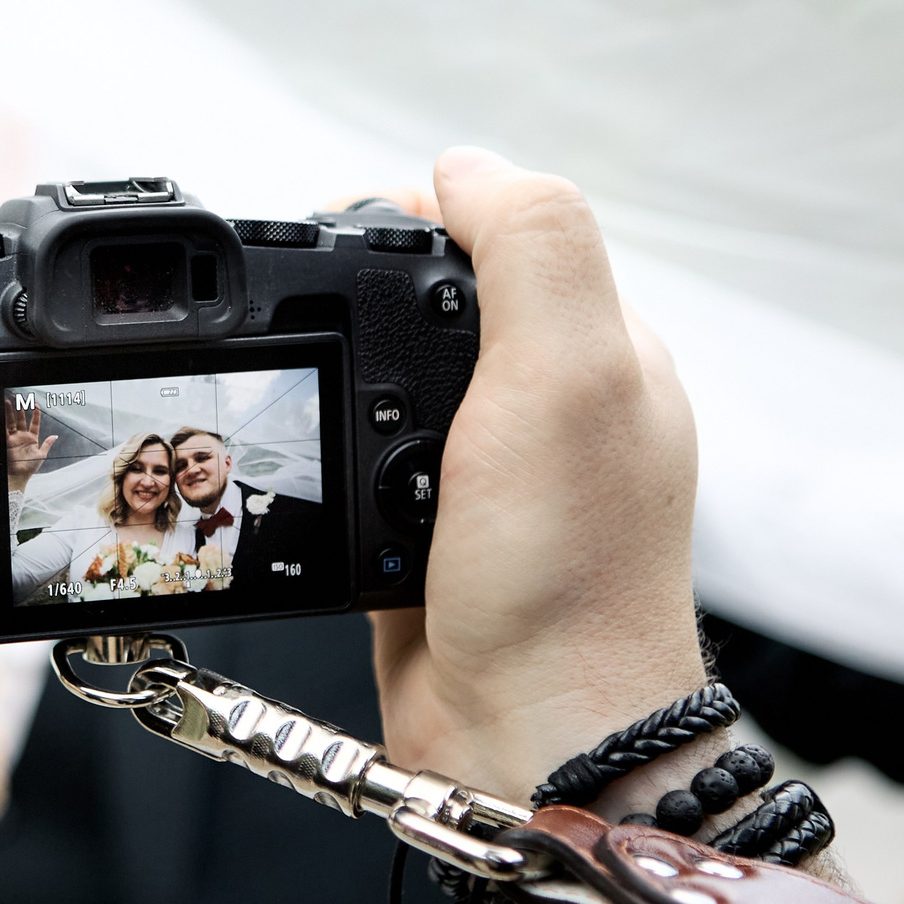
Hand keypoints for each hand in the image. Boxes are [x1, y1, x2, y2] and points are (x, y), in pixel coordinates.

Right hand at [4, 398, 56, 491]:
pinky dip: (4, 421)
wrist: (20, 475)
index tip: (36, 405)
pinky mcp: (7, 441)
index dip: (35, 414)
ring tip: (9, 402)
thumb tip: (55, 436)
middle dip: (20, 409)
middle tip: (18, 398)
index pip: (34, 423)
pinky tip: (4, 413)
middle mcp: (22, 436)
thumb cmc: (30, 467)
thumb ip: (47, 444)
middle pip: (21, 419)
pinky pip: (6, 429)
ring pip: (12, 422)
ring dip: (11, 412)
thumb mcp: (41, 455)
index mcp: (32, 438)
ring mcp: (14, 438)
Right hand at [365, 150, 706, 805]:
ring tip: (306, 393)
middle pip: (432, 300)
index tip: (341, 240)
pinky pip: (357, 464)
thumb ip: (529, 242)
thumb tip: (460, 162)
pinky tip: (318, 474)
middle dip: (359, 294)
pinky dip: (327, 458)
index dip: (416, 215)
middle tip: (302, 318)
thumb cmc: (568, 574)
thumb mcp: (570, 370)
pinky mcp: (427, 538)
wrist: (528, 741)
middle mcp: (553, 407)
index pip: (501, 229)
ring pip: (385, 380)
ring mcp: (488, 478)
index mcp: (602, 347)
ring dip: (336, 376)